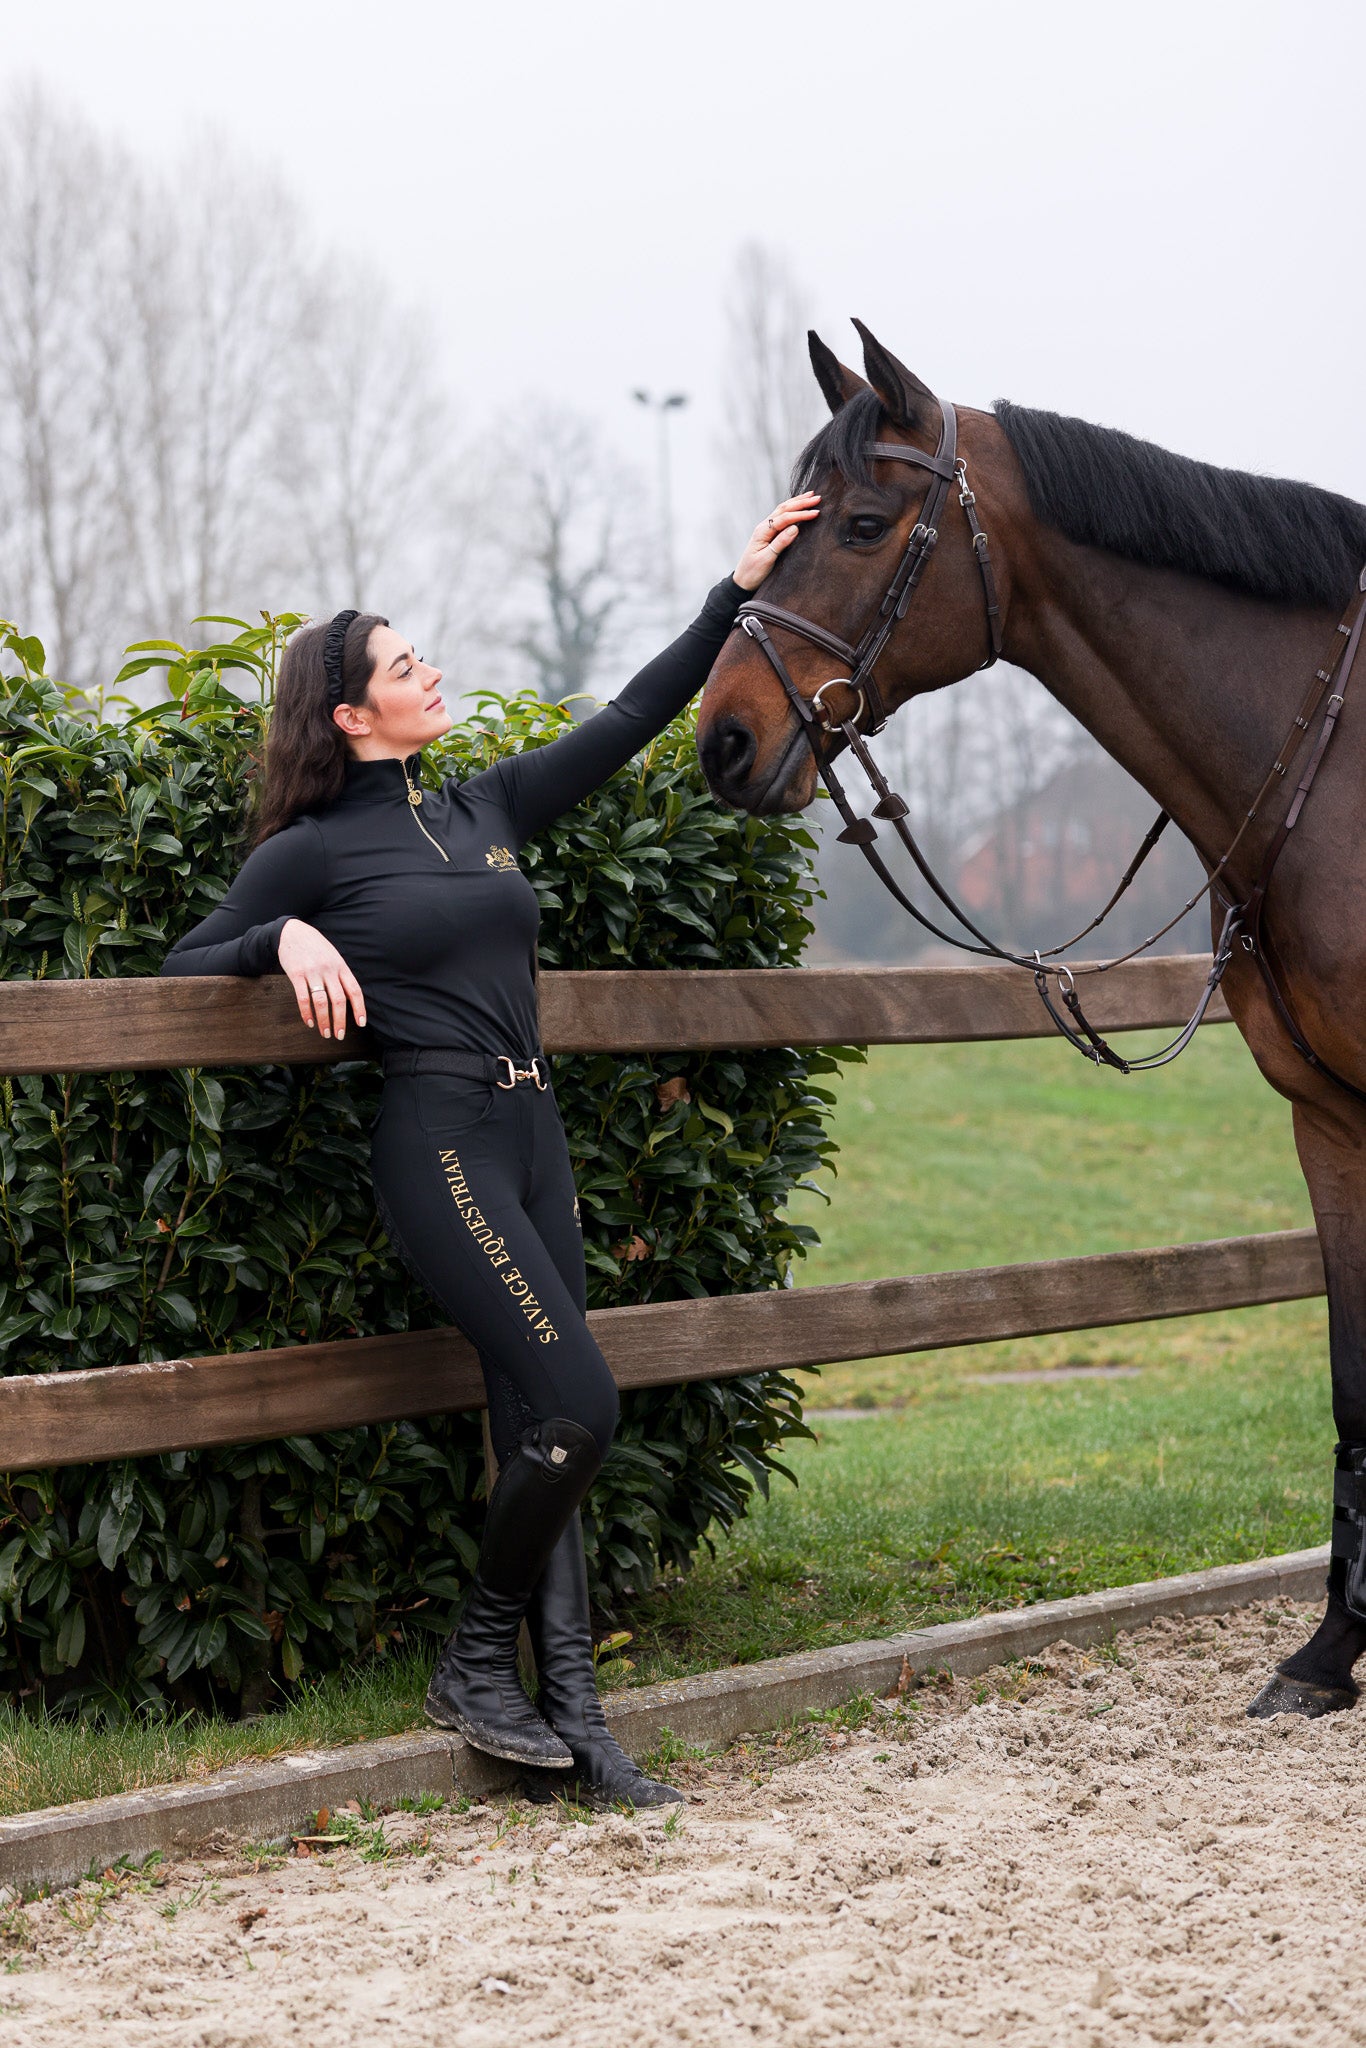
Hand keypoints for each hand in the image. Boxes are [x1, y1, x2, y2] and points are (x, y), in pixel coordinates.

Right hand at [278, 919, 366, 1041]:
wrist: (292, 932)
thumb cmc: (315, 947)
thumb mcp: (333, 957)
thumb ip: (340, 975)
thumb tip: (349, 999)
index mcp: (341, 966)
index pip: (354, 990)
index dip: (359, 1008)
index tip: (361, 1023)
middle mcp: (329, 970)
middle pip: (339, 1000)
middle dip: (340, 1021)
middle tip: (339, 1035)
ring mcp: (312, 972)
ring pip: (322, 1002)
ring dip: (324, 1021)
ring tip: (325, 1033)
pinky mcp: (296, 974)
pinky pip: (303, 998)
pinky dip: (307, 1013)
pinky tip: (309, 1022)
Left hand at [732, 492, 820, 591]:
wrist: (742, 581)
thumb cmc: (753, 572)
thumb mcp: (766, 560)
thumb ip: (780, 543)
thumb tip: (795, 528)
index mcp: (763, 531)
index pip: (784, 518)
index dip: (800, 514)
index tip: (816, 512)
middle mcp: (764, 527)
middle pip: (784, 509)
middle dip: (801, 503)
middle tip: (818, 498)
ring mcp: (766, 529)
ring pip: (783, 510)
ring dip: (797, 502)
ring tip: (811, 496)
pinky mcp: (769, 533)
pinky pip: (782, 517)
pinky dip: (792, 509)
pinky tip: (799, 506)